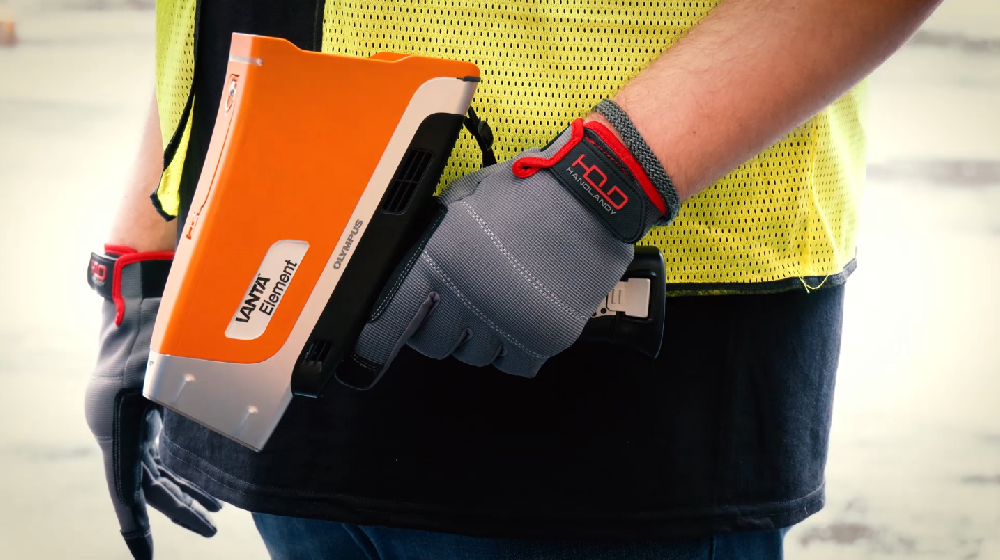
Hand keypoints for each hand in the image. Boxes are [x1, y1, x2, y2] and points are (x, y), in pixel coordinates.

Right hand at [85, 246, 221, 559]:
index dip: (138, 527)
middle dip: (180, 510)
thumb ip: (198, 404)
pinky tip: (202, 476)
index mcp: (117, 424)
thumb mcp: (172, 372)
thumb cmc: (153, 327)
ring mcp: (127, 415)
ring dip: (183, 490)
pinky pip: (155, 447)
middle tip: (212, 530)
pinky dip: (179, 465)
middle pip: (147, 483)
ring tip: (215, 512)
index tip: (145, 557)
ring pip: (153, 467)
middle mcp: (116, 425)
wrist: (137, 289)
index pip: (126, 489)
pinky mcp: (138, 405)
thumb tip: (240, 430)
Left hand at [347, 104, 674, 384]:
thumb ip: (432, 243)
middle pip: (434, 344)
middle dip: (439, 327)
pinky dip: (513, 350)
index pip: (389, 321)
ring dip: (478, 337)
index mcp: (437, 261)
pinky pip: (514, 366)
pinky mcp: (543, 337)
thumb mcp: (462, 203)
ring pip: (473, 357)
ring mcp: (506, 321)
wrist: (593, 194)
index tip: (368, 356)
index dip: (375, 343)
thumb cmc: (528, 189)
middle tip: (456, 305)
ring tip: (497, 302)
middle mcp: (467, 298)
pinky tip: (519, 322)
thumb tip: (409, 272)